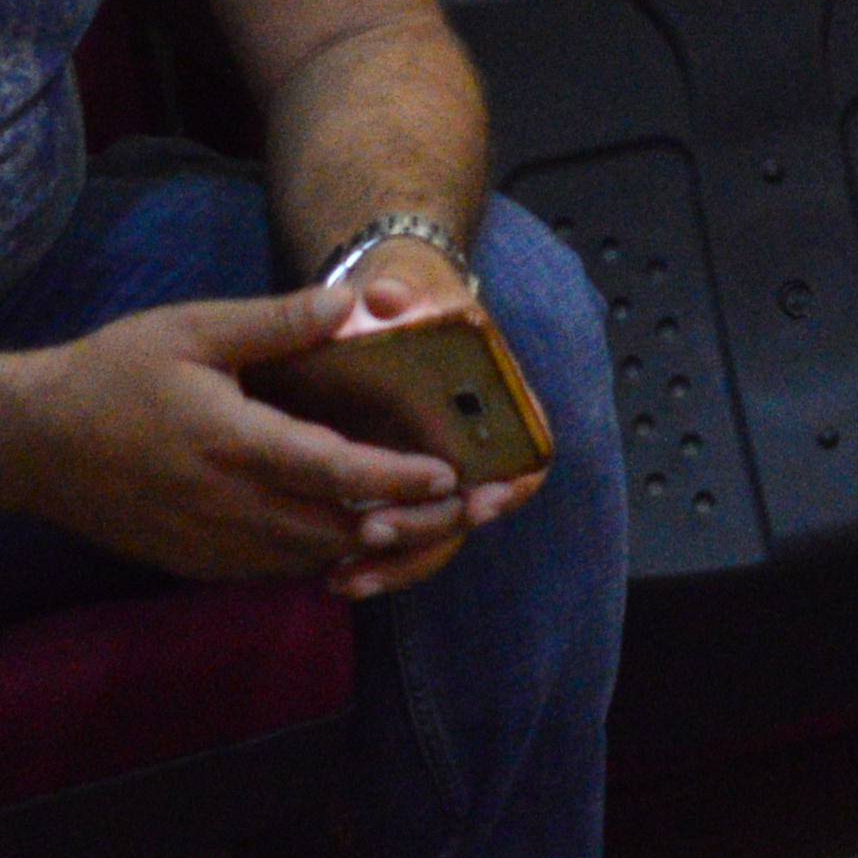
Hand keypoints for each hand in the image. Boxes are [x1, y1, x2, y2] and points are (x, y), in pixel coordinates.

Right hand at [12, 273, 474, 586]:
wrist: (31, 443)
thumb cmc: (113, 374)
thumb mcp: (193, 329)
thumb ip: (277, 322)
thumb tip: (353, 302)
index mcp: (229, 441)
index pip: (330, 469)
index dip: (393, 477)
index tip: (447, 476)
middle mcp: (224, 504)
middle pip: (332, 527)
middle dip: (403, 521)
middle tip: (462, 512)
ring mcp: (206, 542)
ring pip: (305, 557)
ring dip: (365, 546)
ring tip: (425, 528)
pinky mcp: (192, 562)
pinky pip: (270, 569)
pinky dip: (316, 560)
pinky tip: (348, 543)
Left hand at [263, 235, 553, 598]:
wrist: (374, 302)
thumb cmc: (403, 288)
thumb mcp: (405, 277)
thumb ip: (399, 285)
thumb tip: (386, 297)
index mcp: (498, 396)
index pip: (529, 450)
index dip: (512, 483)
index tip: (481, 503)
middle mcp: (474, 446)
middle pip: (471, 508)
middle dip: (427, 528)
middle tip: (373, 532)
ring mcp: (434, 473)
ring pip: (432, 537)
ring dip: (396, 563)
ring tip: (343, 579)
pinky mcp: (394, 490)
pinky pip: (396, 538)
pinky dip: (370, 562)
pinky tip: (328, 576)